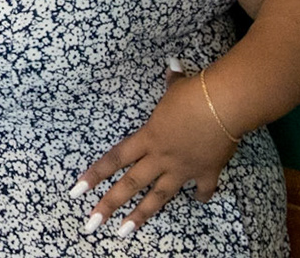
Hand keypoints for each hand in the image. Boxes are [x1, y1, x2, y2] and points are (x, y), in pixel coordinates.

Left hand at [72, 63, 242, 237]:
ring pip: (158, 196)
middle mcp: (160, 157)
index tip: (76, 190)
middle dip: (109, 205)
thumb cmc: (194, 93)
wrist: (223, 106)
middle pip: (129, 184)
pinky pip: (202, 189)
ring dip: (141, 215)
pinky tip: (198, 201)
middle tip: (91, 224)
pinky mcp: (206, 172)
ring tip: (125, 232)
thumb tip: (172, 66)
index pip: (114, 158)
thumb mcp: (176, 87)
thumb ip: (172, 83)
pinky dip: (201, 196)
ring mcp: (182, 168)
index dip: (94, 174)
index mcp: (147, 137)